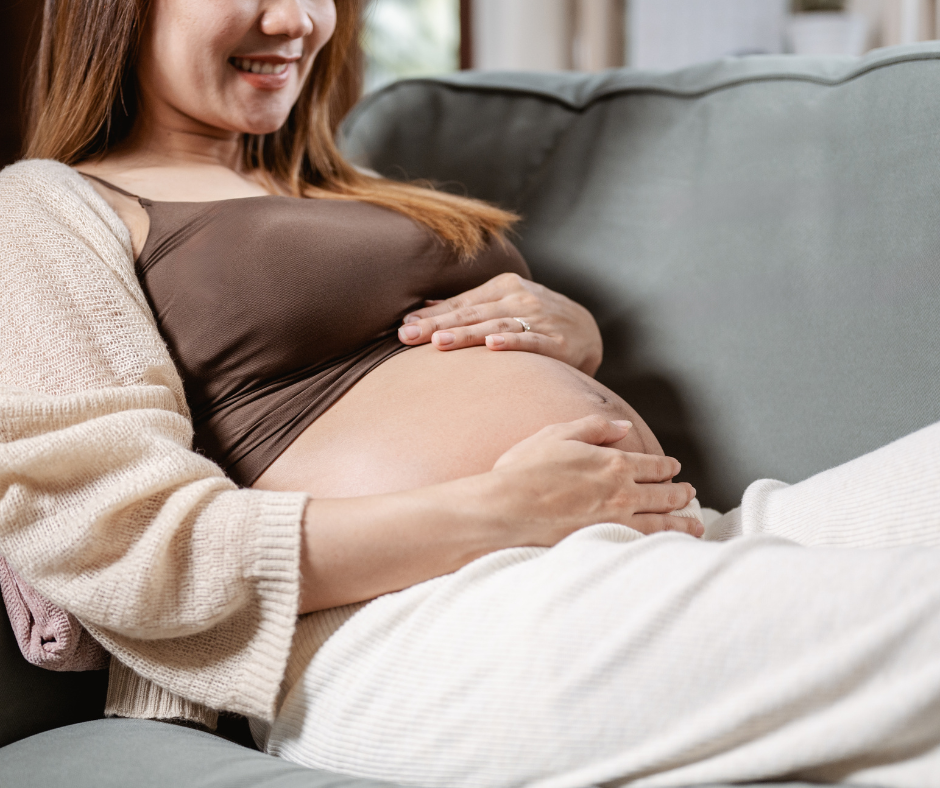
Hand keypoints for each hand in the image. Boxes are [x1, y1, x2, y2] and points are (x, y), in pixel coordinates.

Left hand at [397, 273, 603, 375]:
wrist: (588, 331)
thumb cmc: (536, 318)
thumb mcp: (504, 303)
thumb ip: (468, 305)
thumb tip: (424, 307)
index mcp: (503, 287)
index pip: (460, 302)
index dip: (431, 315)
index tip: (404, 326)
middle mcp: (519, 299)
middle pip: (471, 314)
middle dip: (437, 325)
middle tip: (408, 336)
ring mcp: (538, 319)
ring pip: (495, 326)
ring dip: (466, 334)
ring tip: (439, 342)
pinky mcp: (557, 342)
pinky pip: (530, 341)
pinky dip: (511, 342)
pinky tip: (492, 345)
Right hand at [487, 415, 701, 544]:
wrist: (505, 510)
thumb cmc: (524, 471)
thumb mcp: (558, 435)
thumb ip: (594, 428)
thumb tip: (623, 427)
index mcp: (613, 462)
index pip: (652, 465)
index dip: (667, 467)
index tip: (674, 468)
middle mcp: (622, 492)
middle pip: (663, 494)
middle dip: (680, 494)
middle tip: (690, 495)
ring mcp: (616, 521)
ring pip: (661, 522)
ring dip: (681, 523)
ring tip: (694, 526)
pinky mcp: (606, 543)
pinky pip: (644, 543)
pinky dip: (662, 544)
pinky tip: (667, 547)